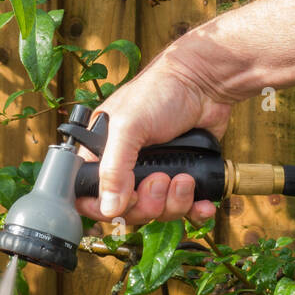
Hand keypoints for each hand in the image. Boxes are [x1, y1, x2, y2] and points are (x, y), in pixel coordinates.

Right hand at [75, 48, 233, 226]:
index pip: (90, 197)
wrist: (205, 82)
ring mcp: (154, 174)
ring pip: (157, 212)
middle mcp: (125, 168)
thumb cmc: (159, 91)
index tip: (126, 199)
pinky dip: (195, 210)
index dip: (105, 208)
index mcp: (101, 155)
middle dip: (148, 203)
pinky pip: (185, 208)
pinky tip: (203, 203)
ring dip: (173, 203)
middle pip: (128, 211)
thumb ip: (113, 168)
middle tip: (160, 179)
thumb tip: (110, 208)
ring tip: (184, 179)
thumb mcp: (128, 126)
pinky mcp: (181, 177)